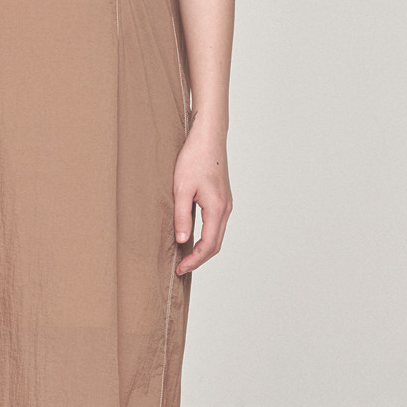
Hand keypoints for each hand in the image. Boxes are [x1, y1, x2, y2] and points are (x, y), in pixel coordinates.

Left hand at [172, 123, 231, 274]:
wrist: (208, 137)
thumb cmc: (194, 158)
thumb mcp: (181, 188)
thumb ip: (182, 216)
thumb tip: (182, 240)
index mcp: (217, 208)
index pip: (208, 245)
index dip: (194, 260)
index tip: (180, 269)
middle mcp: (226, 209)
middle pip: (216, 244)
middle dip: (199, 259)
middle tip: (181, 268)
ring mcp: (226, 204)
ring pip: (217, 235)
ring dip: (202, 249)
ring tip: (184, 256)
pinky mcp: (222, 199)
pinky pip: (216, 225)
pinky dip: (205, 237)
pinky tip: (192, 237)